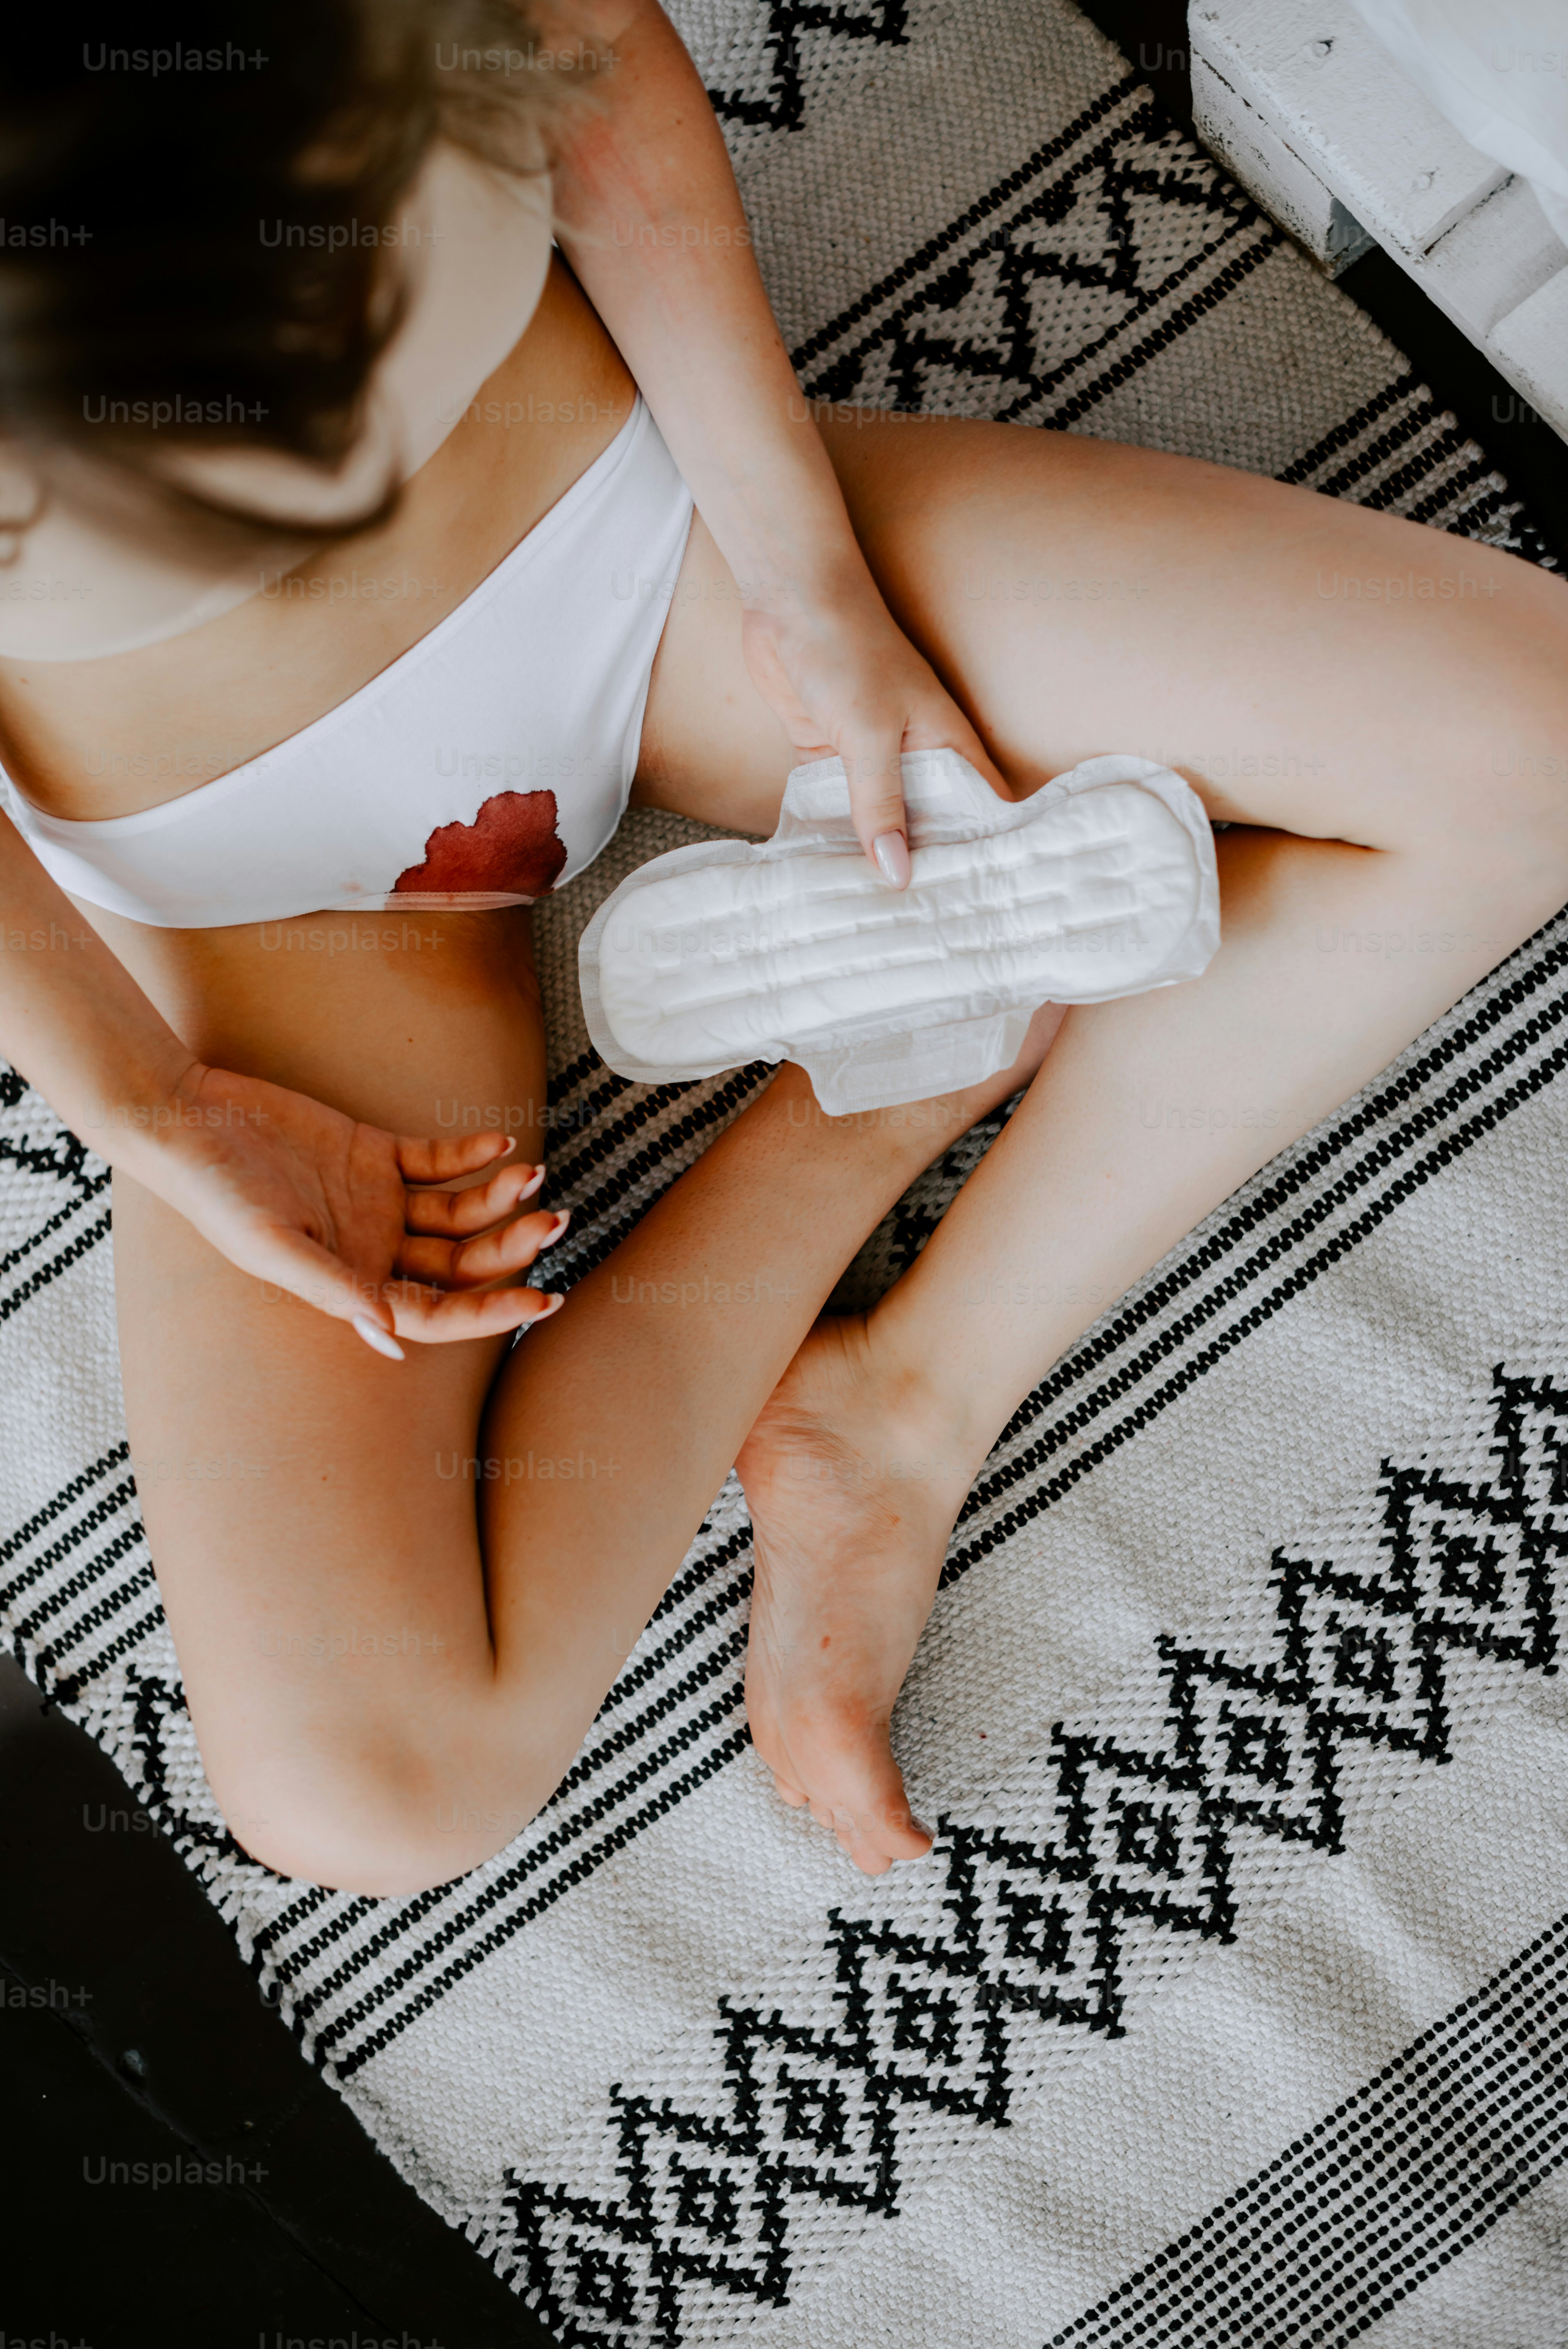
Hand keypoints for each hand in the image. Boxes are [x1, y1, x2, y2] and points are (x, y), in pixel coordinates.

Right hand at [127, 1061, 565, 1359]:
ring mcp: (378, 1202)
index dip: (492, 1312)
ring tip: (533, 1176)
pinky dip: (471, 1155)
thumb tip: (387, 1339)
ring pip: (459, 1213)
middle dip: (510, 1247)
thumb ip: (330, 1287)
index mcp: (352, 1283)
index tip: (544, 1301)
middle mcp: (374, 1249)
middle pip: (461, 1263)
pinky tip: (500, 1146)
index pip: (438, 1312)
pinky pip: (438, 1161)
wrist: (189, 1120)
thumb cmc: (217, 1190)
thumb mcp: (270, 1243)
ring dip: (498, 1198)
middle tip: (554, 1222)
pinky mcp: (375, 1153)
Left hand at [739, 562, 1009, 886]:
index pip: (981, 810)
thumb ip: (880, 804)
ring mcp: (870, 756)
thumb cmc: (848, 650)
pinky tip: (825, 876)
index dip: (983, 856)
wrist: (791, 598)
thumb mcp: (870, 734)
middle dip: (923, 869)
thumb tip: (897, 873)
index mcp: (947, 745)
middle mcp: (915, 756)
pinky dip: (830, 834)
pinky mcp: (828, 754)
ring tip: (869, 918)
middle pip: (926, 823)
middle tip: (918, 934)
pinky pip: (834, 806)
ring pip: (877, 819)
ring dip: (871, 857)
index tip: (979, 908)